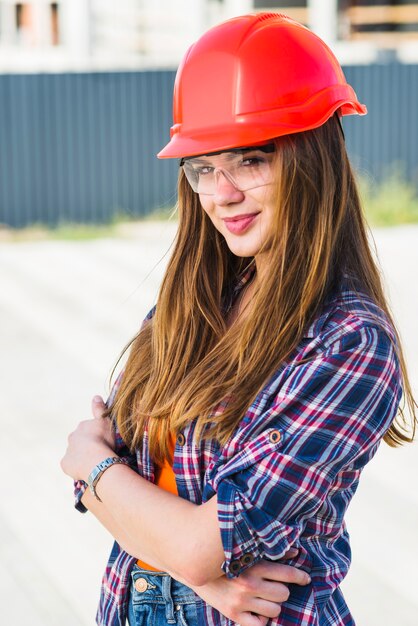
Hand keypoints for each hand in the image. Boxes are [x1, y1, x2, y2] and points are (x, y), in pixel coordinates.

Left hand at [60, 396, 115, 481]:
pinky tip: (86, 469)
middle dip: (86, 445)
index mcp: (82, 426)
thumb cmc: (103, 440)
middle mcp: (72, 437)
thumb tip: (95, 396)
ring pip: (75, 453)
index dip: (96, 435)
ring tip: (93, 463)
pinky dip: (76, 467)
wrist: (96, 460)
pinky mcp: (65, 464)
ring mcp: (68, 451)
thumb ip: (99, 409)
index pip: (88, 429)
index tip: (103, 441)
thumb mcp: (105, 421)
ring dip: (82, 456)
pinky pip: (70, 465)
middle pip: (79, 441)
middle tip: (98, 452)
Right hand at [190, 551, 310, 625]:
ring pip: (275, 610)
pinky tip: (258, 612)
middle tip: (275, 587)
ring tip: (265, 598)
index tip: (305, 578)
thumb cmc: (225, 557)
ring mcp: (241, 601)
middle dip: (282, 590)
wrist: (197, 567)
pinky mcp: (233, 614)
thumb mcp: (247, 552)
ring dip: (273, 605)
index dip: (300, 576)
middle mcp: (249, 584)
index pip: (287, 573)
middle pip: (283, 594)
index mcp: (254, 565)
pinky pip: (259, 625)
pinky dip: (262, 620)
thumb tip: (296, 551)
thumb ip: (272, 552)